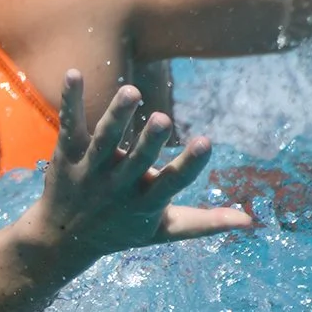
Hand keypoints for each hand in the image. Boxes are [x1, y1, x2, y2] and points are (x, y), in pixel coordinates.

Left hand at [22, 72, 255, 269]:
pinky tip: (74, 73)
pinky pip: (70, 125)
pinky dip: (71, 101)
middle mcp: (116, 186)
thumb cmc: (121, 229)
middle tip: (164, 119)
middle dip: (149, 141)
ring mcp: (90, 169)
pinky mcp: (67, 154)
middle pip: (135, 161)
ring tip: (131, 91)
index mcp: (145, 202)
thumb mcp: (163, 231)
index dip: (189, 164)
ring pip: (103, 140)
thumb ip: (204, 223)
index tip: (207, 141)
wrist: (61, 238)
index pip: (171, 183)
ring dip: (116, 116)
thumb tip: (250, 220)